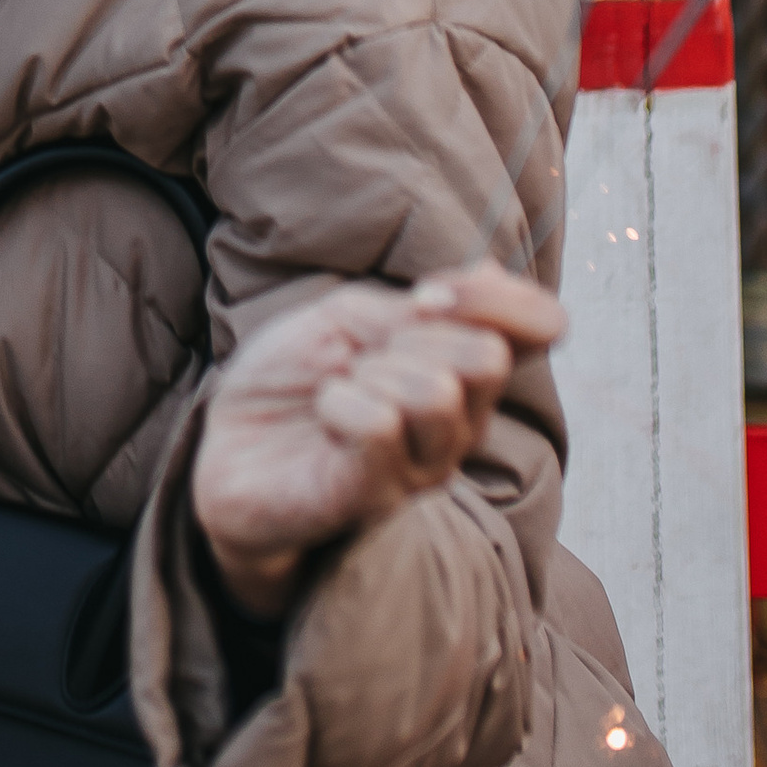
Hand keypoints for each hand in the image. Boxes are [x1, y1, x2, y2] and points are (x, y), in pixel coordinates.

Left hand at [190, 266, 563, 617]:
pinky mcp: (378, 497)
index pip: (536, 329)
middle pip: (486, 357)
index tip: (432, 295)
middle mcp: (460, 427)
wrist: (229, 444)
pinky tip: (324, 420)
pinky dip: (339, 404)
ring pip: (435, 392)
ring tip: (339, 392)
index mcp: (462, 373)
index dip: (497, 298)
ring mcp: (424, 468)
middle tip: (361, 357)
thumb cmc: (294, 378)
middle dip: (412, 336)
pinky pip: (382, 426)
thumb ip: (424, 307)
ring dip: (370, 374)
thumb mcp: (354, 318)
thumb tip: (491, 269)